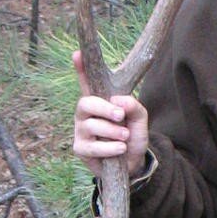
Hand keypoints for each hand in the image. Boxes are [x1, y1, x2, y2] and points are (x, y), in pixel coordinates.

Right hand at [72, 50, 149, 178]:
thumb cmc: (132, 136)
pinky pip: (92, 147)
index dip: (81, 68)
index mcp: (99, 100)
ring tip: (125, 136)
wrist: (133, 163)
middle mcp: (86, 113)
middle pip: (85, 102)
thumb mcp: (139, 118)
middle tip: (120, 115)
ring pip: (92, 125)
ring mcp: (81, 130)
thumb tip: (118, 101)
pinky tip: (120, 148)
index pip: (87, 81)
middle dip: (104, 108)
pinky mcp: (80, 148)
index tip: (77, 54)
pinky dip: (110, 148)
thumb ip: (133, 106)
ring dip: (113, 131)